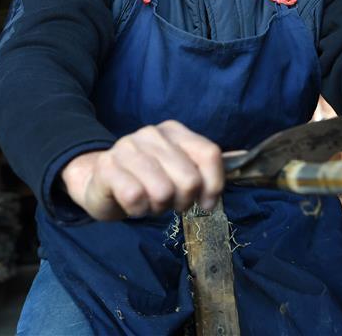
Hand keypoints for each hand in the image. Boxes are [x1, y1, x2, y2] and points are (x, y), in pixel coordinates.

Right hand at [60, 121, 224, 220]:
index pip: (209, 153)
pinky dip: (137, 210)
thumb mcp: (178, 169)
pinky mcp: (107, 167)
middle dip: (182, 201)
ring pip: (163, 191)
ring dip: (158, 207)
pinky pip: (135, 198)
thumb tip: (244, 156)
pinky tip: (131, 204)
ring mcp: (127, 147)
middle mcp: (152, 134)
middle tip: (168, 202)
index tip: (205, 204)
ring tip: (148, 202)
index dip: (213, 186)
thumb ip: (205, 165)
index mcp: (174, 131)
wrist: (98, 182)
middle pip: (189, 179)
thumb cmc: (146, 180)